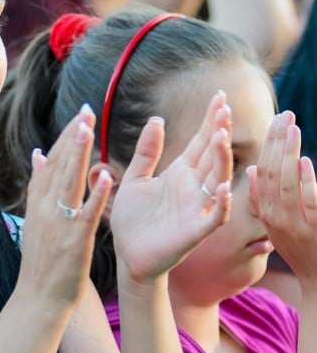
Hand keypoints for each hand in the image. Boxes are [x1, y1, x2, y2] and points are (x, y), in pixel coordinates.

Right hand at [18, 105, 111, 309]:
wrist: (37, 299)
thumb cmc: (41, 261)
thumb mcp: (35, 219)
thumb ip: (39, 186)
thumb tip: (38, 154)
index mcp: (38, 202)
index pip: (52, 162)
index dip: (66, 137)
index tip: (80, 115)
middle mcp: (46, 208)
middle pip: (60, 165)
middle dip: (74, 137)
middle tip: (87, 110)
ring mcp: (59, 223)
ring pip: (69, 182)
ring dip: (79, 154)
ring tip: (89, 128)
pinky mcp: (74, 240)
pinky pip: (86, 213)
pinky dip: (94, 193)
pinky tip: (104, 175)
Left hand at [111, 90, 232, 282]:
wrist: (127, 255)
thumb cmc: (132, 219)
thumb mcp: (135, 179)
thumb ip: (146, 152)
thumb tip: (156, 119)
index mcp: (179, 174)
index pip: (200, 142)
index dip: (211, 121)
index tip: (220, 97)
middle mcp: (192, 188)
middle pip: (212, 156)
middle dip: (219, 133)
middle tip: (225, 109)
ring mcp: (196, 209)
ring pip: (216, 180)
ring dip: (221, 160)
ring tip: (221, 137)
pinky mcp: (195, 232)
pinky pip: (214, 216)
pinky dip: (221, 203)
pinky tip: (222, 187)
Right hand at [247, 110, 316, 283]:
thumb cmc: (299, 252)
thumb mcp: (274, 226)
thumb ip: (261, 199)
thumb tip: (250, 170)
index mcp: (266, 213)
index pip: (261, 172)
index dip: (266, 145)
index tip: (274, 121)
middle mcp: (275, 218)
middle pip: (271, 172)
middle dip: (276, 141)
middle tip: (285, 114)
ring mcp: (294, 224)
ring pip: (285, 183)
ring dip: (288, 154)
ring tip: (293, 129)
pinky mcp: (313, 229)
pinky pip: (306, 201)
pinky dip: (305, 180)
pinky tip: (306, 162)